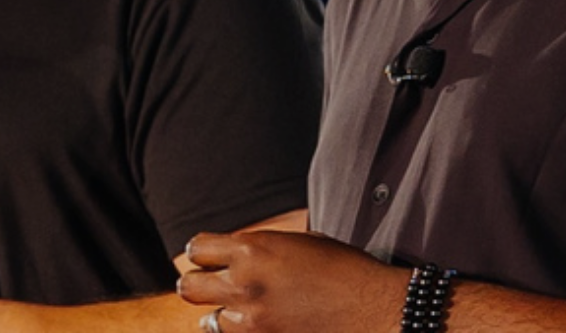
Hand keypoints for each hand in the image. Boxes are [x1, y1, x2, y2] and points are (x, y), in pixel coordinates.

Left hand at [178, 230, 402, 332]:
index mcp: (253, 248)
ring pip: (209, 320)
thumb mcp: (301, 242)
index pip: (198, 249)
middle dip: (201, 284)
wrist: (375, 308)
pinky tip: (260, 325)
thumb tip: (239, 254)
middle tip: (216, 286)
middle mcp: (244, 283)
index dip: (204, 253)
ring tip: (245, 311)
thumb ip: (262, 248)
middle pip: (189, 287)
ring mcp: (253, 320)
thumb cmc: (345, 269)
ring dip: (223, 314)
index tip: (212, 258)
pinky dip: (242, 332)